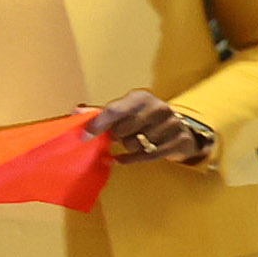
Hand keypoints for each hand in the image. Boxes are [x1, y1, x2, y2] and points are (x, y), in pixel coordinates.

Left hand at [85, 89, 205, 163]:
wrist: (181, 129)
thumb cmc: (143, 118)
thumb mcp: (125, 111)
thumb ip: (100, 112)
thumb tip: (76, 111)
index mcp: (141, 97)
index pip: (114, 110)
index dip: (98, 124)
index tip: (85, 136)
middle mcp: (158, 108)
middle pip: (122, 130)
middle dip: (116, 135)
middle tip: (119, 135)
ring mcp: (171, 124)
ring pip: (134, 144)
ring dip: (128, 146)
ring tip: (133, 140)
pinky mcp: (178, 141)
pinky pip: (147, 156)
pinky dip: (130, 159)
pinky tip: (120, 159)